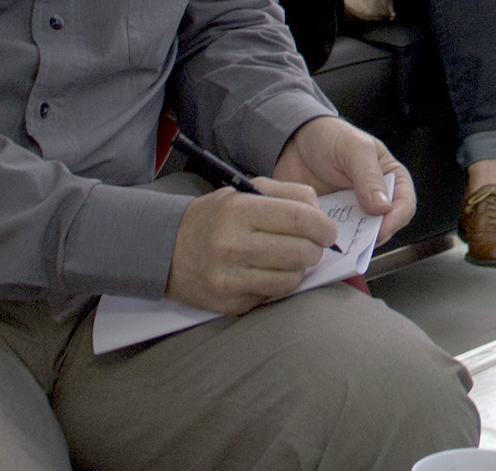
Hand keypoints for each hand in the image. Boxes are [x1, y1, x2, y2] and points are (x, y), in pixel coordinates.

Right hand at [165, 179, 336, 313]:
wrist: (166, 250)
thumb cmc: (216, 217)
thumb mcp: (246, 192)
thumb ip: (289, 195)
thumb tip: (322, 216)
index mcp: (239, 211)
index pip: (299, 220)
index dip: (323, 226)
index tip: (328, 231)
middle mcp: (232, 246)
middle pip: (300, 252)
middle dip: (316, 249)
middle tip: (313, 246)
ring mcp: (229, 278)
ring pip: (291, 279)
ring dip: (300, 269)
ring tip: (291, 258)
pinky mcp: (229, 303)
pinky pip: (272, 296)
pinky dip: (279, 284)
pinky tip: (268, 272)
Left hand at [273, 115, 414, 245]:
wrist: (292, 141)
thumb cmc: (329, 136)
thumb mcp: (354, 148)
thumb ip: (369, 175)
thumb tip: (383, 207)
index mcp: (389, 177)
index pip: (404, 204)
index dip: (396, 219)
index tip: (381, 229)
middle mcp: (374, 198)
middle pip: (384, 226)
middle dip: (373, 235)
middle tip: (358, 240)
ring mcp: (352, 212)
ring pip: (359, 237)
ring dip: (351, 243)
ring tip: (337, 241)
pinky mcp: (330, 221)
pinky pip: (334, 239)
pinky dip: (330, 242)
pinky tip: (320, 239)